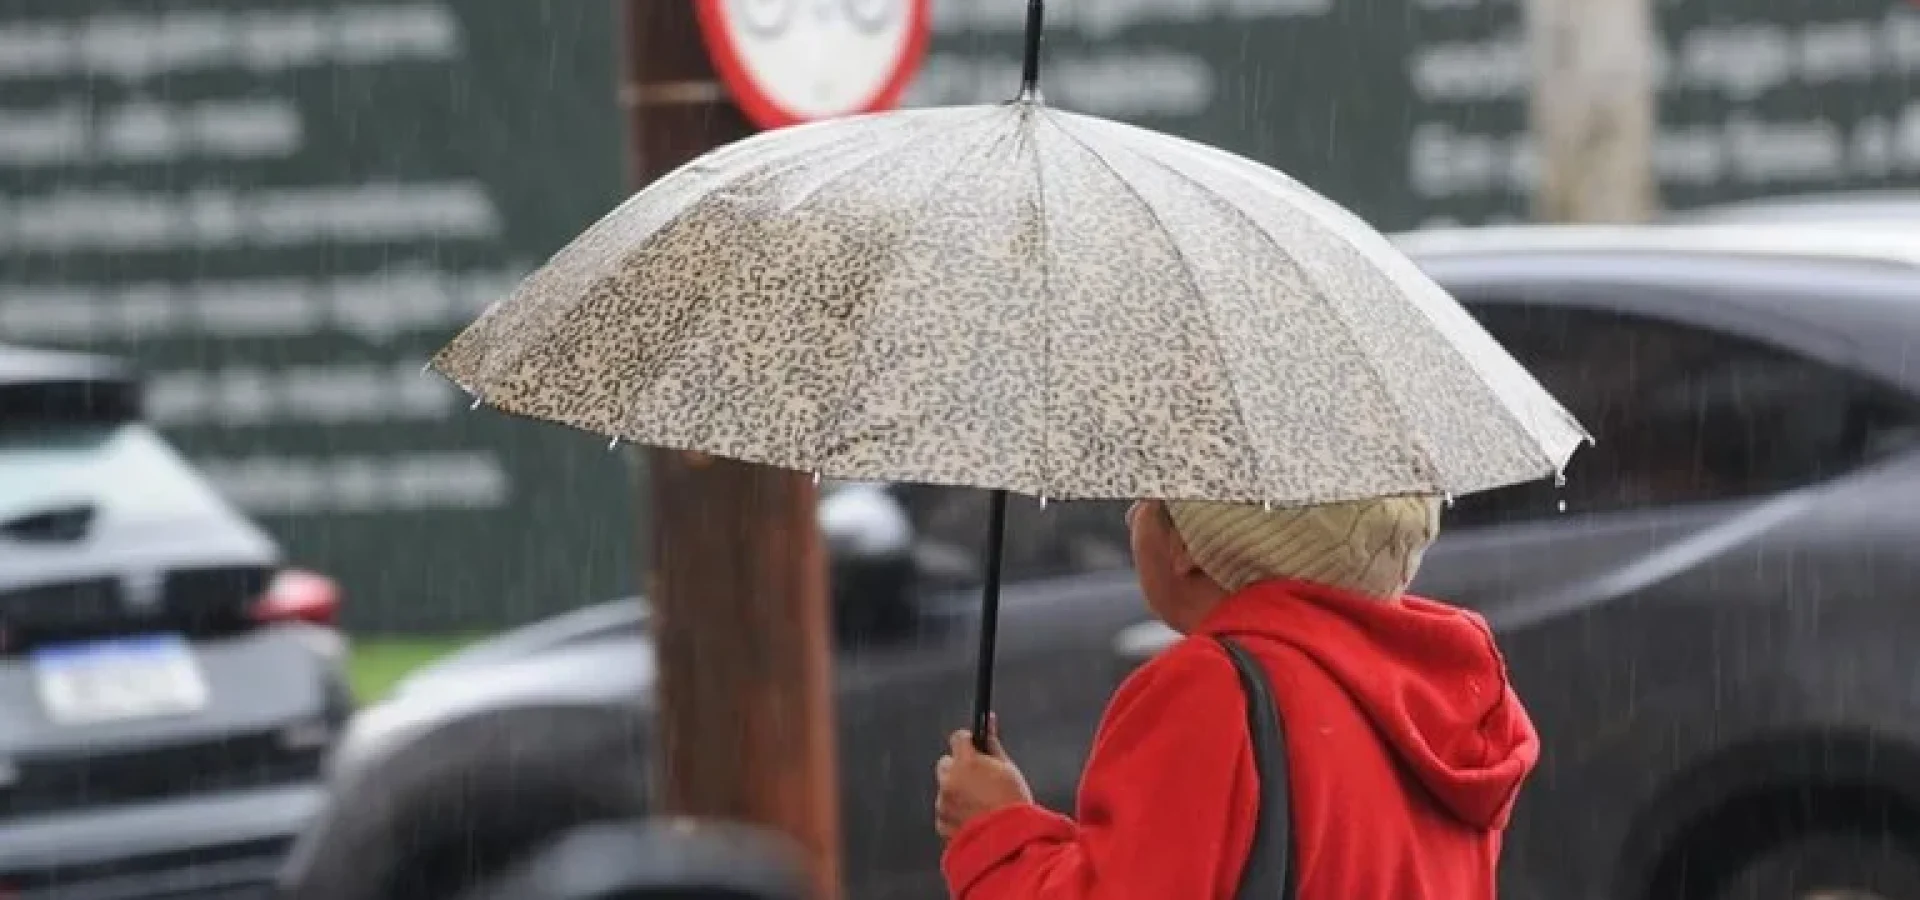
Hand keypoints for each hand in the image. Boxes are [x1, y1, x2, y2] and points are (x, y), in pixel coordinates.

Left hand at [934, 716, 1032, 839]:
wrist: (1011, 843)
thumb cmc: (1014, 803)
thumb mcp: (1008, 768)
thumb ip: (992, 744)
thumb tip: (990, 720)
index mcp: (966, 763)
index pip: (957, 738)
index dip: (968, 742)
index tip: (976, 747)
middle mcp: (949, 780)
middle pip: (946, 763)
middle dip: (959, 767)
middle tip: (979, 778)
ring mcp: (943, 803)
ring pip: (945, 788)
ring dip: (957, 791)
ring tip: (980, 804)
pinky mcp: (941, 823)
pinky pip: (945, 810)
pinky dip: (955, 812)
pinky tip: (974, 818)